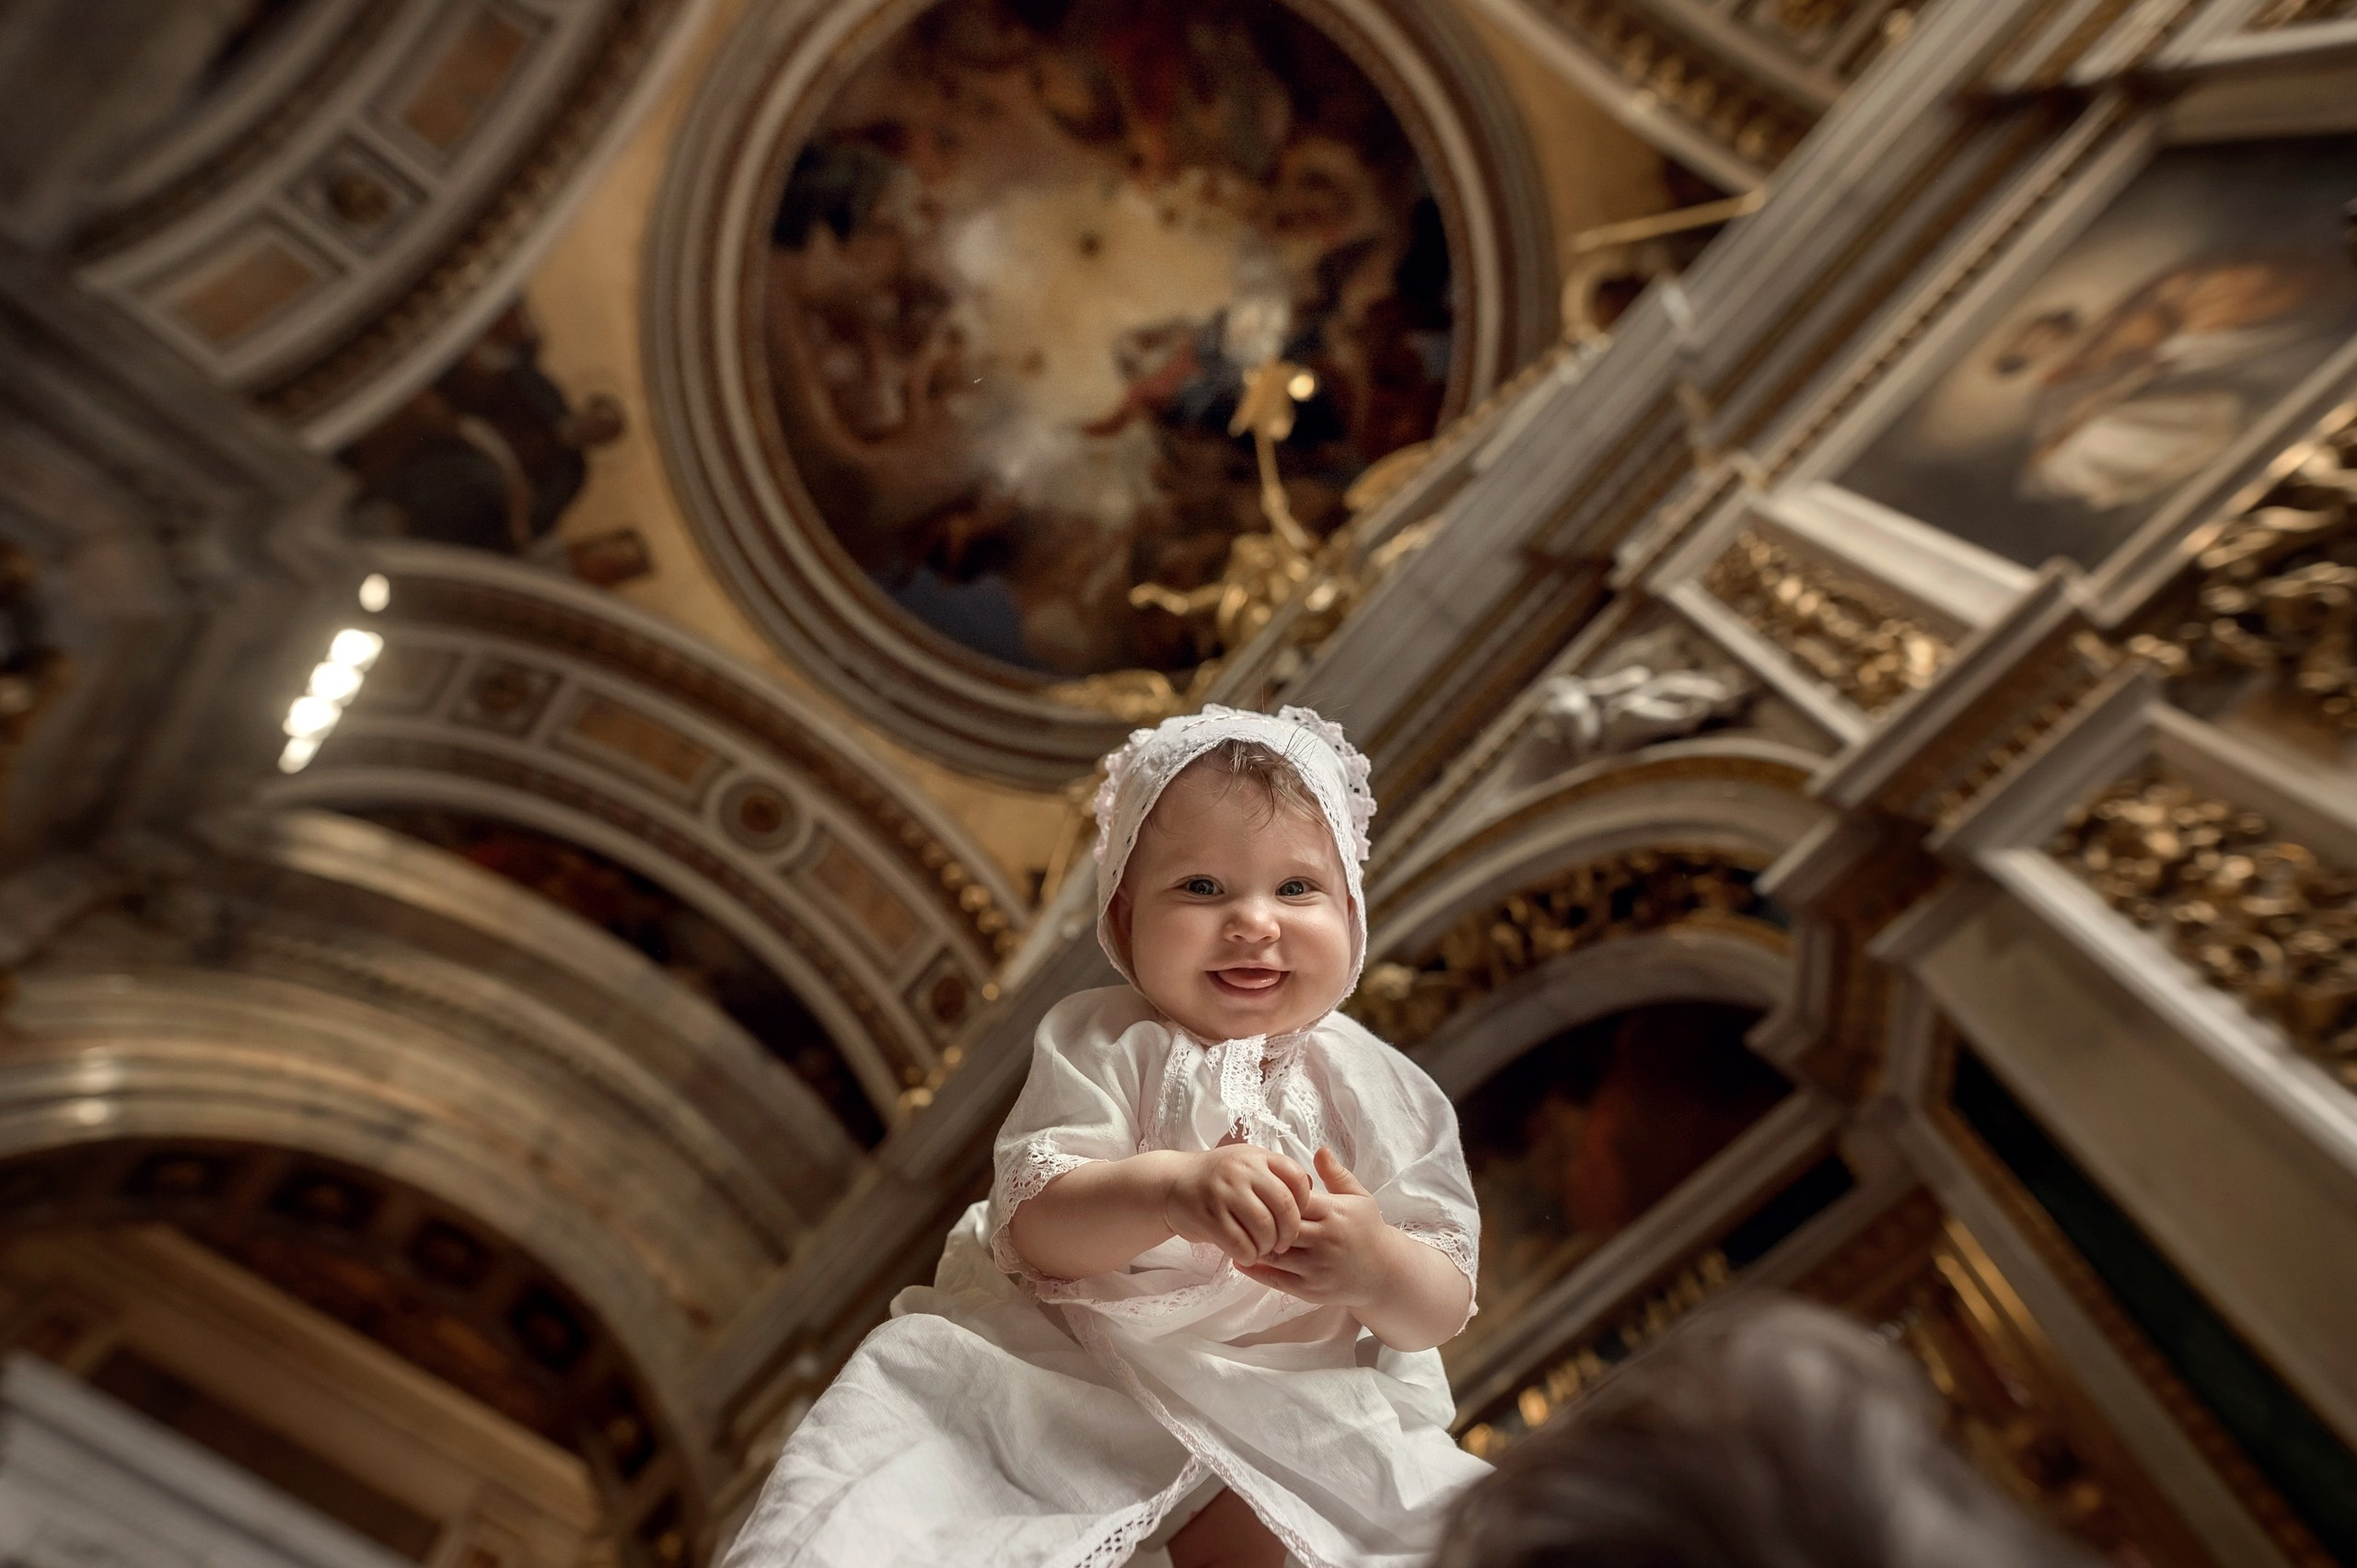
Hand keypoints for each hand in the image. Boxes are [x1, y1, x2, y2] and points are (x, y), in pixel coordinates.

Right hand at [1163, 1144, 1312, 1265]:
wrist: (1171, 1184)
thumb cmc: (1216, 1179)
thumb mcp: (1246, 1163)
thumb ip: (1275, 1174)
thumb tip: (1311, 1189)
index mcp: (1256, 1157)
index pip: (1296, 1178)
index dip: (1304, 1203)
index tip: (1298, 1218)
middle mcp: (1242, 1171)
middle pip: (1284, 1206)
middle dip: (1289, 1232)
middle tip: (1284, 1243)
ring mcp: (1224, 1193)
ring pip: (1264, 1228)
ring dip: (1268, 1246)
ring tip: (1264, 1249)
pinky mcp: (1209, 1217)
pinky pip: (1240, 1243)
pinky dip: (1248, 1254)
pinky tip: (1246, 1254)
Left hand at [1238, 1149, 1391, 1306]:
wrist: (1385, 1272)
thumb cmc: (1367, 1229)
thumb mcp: (1358, 1196)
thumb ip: (1335, 1174)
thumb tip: (1320, 1149)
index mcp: (1333, 1213)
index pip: (1293, 1200)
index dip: (1273, 1196)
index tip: (1259, 1191)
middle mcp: (1324, 1240)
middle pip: (1279, 1227)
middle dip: (1259, 1221)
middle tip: (1240, 1213)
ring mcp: (1316, 1268)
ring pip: (1273, 1254)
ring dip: (1254, 1244)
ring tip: (1237, 1234)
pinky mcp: (1310, 1289)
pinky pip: (1275, 1280)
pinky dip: (1255, 1270)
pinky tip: (1241, 1258)